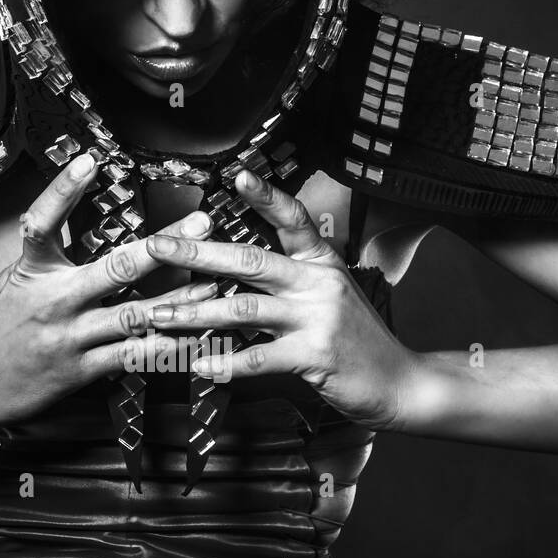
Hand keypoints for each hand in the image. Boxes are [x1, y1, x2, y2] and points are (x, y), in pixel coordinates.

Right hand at [0, 149, 215, 428]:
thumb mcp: (10, 281)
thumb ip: (45, 256)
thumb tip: (70, 217)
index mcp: (31, 272)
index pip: (43, 222)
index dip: (63, 189)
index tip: (91, 161)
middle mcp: (53, 301)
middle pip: (115, 268)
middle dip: (163, 246)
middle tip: (201, 223)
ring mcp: (70, 337)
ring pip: (135, 315)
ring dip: (181, 300)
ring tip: (215, 284)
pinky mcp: (81, 370)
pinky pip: (133, 357)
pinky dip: (167, 348)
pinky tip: (193, 340)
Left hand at [144, 169, 419, 430]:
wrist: (400, 381)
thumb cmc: (359, 340)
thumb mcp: (331, 295)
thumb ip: (291, 280)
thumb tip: (238, 270)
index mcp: (321, 263)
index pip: (293, 219)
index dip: (266, 197)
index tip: (237, 176)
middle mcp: (318, 283)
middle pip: (250, 260)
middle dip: (197, 253)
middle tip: (158, 248)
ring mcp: (316, 318)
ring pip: (244, 308)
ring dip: (195, 313)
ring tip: (159, 316)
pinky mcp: (314, 355)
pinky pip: (260, 357)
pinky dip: (226, 362)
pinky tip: (200, 364)